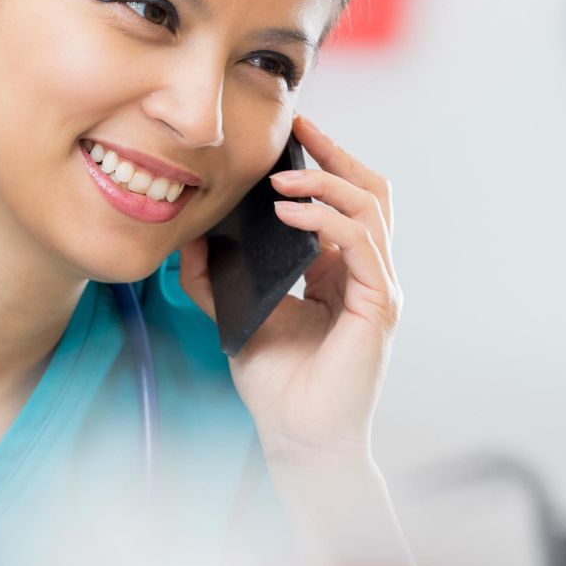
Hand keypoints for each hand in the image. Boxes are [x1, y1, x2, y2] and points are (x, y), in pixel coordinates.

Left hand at [178, 113, 402, 460]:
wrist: (296, 437)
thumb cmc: (275, 384)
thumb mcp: (235, 315)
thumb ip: (214, 278)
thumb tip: (187, 237)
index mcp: (342, 272)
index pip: (346, 200)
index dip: (325, 162)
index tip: (293, 133)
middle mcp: (368, 273)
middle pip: (372, 192)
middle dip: (337, 154)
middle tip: (301, 128)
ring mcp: (378, 287)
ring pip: (371, 209)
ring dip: (326, 182)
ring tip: (280, 177)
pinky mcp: (377, 305)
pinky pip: (361, 245)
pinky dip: (327, 219)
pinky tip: (289, 211)